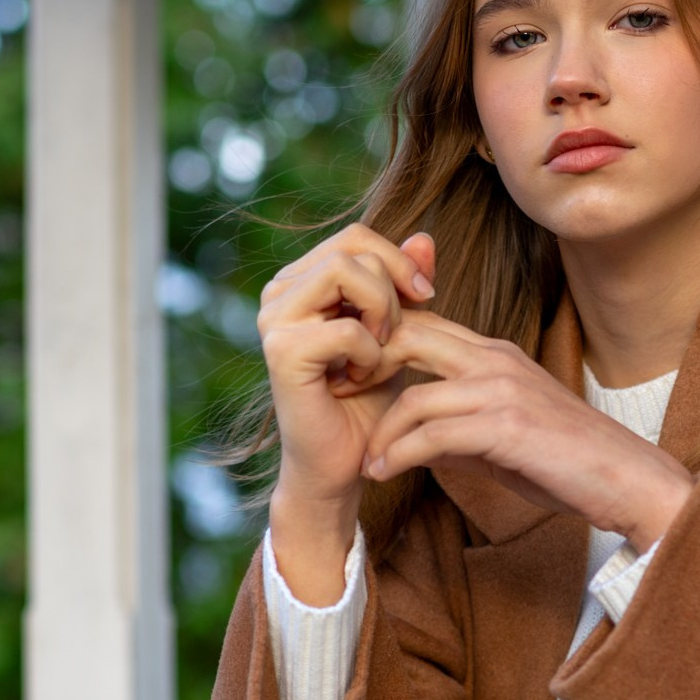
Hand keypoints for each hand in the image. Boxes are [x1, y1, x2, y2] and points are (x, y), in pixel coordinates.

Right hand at [255, 225, 436, 601]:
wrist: (344, 461)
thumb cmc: (369, 399)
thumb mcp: (398, 331)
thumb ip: (405, 283)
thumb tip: (425, 237)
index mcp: (299, 281)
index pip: (356, 237)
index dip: (399, 261)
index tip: (424, 300)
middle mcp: (278, 293)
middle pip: (353, 247)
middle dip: (393, 288)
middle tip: (397, 336)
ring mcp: (273, 320)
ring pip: (345, 271)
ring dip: (381, 313)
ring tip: (380, 353)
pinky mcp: (282, 352)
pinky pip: (346, 328)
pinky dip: (370, 353)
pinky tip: (361, 379)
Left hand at [358, 310, 696, 550]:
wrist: (627, 481)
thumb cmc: (568, 464)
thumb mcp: (502, 440)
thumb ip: (457, 433)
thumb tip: (413, 446)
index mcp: (495, 355)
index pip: (423, 327)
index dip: (379, 347)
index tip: (351, 383)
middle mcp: (495, 360)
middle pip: (410, 338)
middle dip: (365, 368)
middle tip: (340, 403)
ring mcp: (503, 389)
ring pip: (415, 393)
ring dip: (381, 430)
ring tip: (366, 461)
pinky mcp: (507, 425)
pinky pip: (434, 433)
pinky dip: (400, 455)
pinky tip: (384, 473)